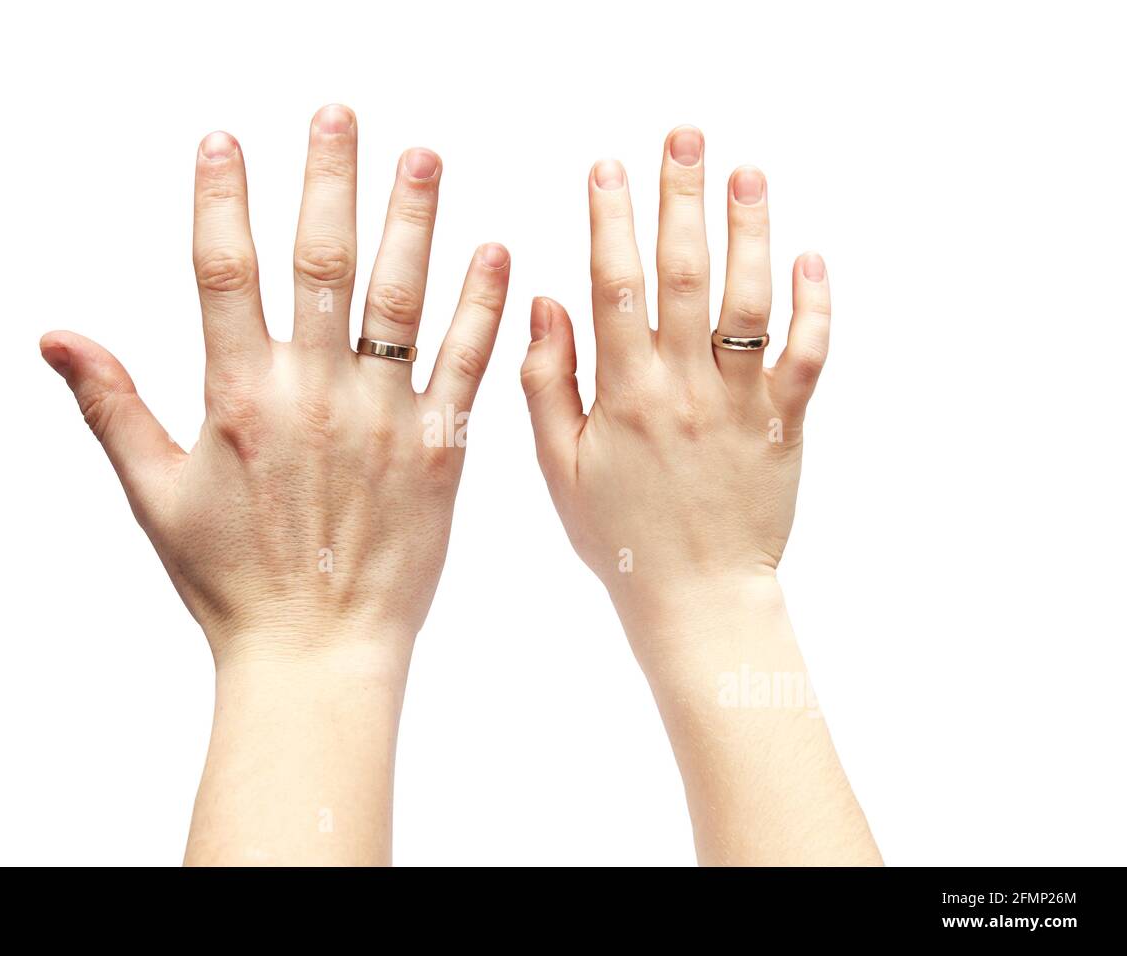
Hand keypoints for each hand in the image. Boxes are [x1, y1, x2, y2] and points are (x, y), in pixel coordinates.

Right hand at [42, 106, 508, 667]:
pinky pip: (465, 365)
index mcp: (240, 397)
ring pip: (400, 299)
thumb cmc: (232, 581)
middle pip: (321, 262)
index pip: (225, 270)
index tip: (225, 138)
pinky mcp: (439, 451)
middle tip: (341, 114)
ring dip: (413, 221)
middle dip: (329, 179)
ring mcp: (383, 419)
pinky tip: (495, 251)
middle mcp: (313, 395)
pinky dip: (483, 306)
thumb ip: (110, 405)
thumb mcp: (154, 495)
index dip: (222, 198)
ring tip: (424, 156)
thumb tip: (54, 334)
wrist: (316, 652)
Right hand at [519, 128, 828, 642]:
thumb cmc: (620, 536)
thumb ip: (547, 381)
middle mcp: (684, 387)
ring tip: (748, 172)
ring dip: (750, 231)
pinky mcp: (786, 422)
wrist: (696, 597)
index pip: (613, 288)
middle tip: (686, 136)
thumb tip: (544, 300)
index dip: (610, 222)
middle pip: (685, 274)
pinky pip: (807, 355)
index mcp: (623, 394)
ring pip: (750, 302)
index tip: (609, 167)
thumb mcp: (558, 467)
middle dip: (682, 199)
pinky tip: (809, 255)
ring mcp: (740, 402)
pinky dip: (813, 304)